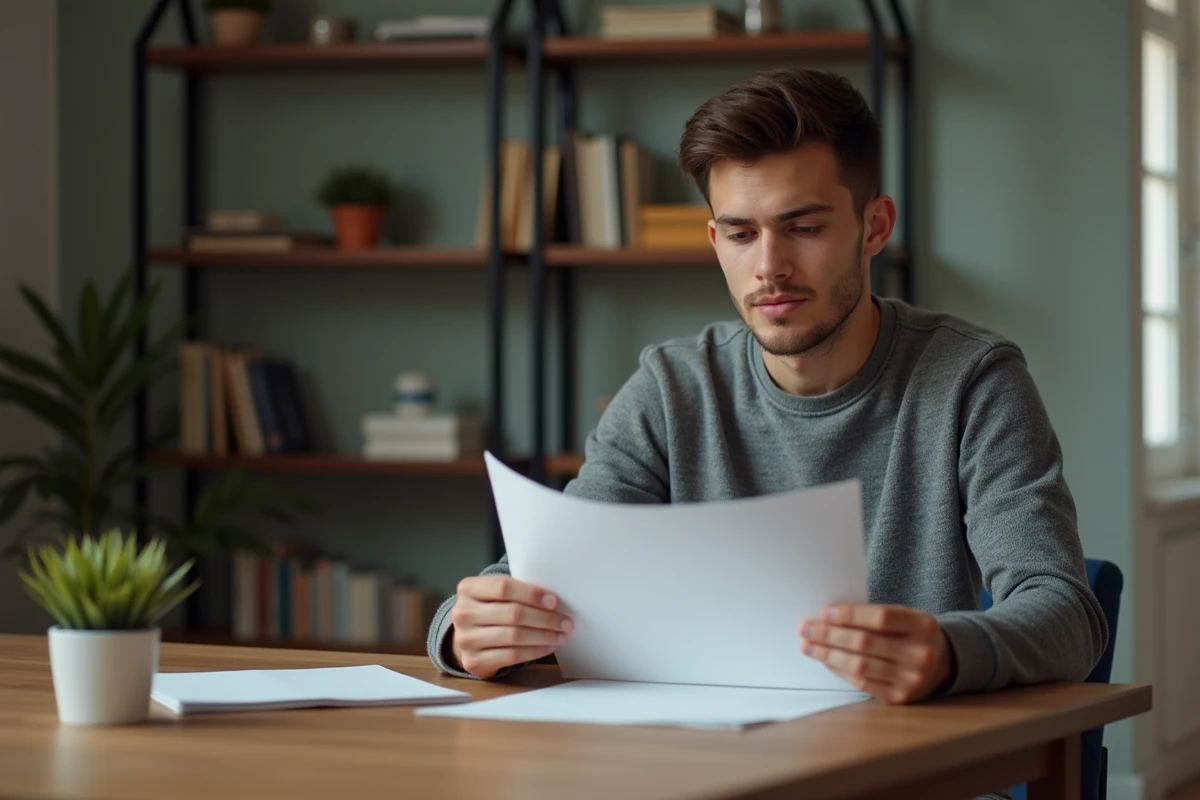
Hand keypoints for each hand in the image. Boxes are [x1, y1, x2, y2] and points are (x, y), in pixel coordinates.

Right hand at [449, 575, 573, 678]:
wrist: (468, 637)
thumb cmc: (490, 610)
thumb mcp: (495, 594)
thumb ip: (517, 592)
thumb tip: (553, 601)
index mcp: (468, 588)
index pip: (504, 587)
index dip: (532, 594)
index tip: (554, 601)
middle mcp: (462, 613)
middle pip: (513, 613)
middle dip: (545, 618)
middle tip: (566, 622)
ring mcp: (465, 639)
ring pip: (514, 636)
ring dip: (543, 636)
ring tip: (560, 635)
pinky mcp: (473, 661)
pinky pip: (511, 656)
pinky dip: (534, 651)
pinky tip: (547, 647)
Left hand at [799, 603, 952, 703]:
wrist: (944, 664)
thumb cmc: (914, 634)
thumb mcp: (906, 617)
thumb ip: (874, 615)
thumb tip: (829, 616)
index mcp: (922, 625)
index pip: (880, 617)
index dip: (850, 614)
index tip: (824, 611)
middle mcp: (920, 654)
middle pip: (865, 642)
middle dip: (829, 635)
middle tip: (806, 629)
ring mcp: (911, 679)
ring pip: (859, 665)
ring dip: (828, 655)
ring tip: (808, 646)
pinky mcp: (900, 698)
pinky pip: (862, 683)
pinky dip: (840, 670)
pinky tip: (826, 661)